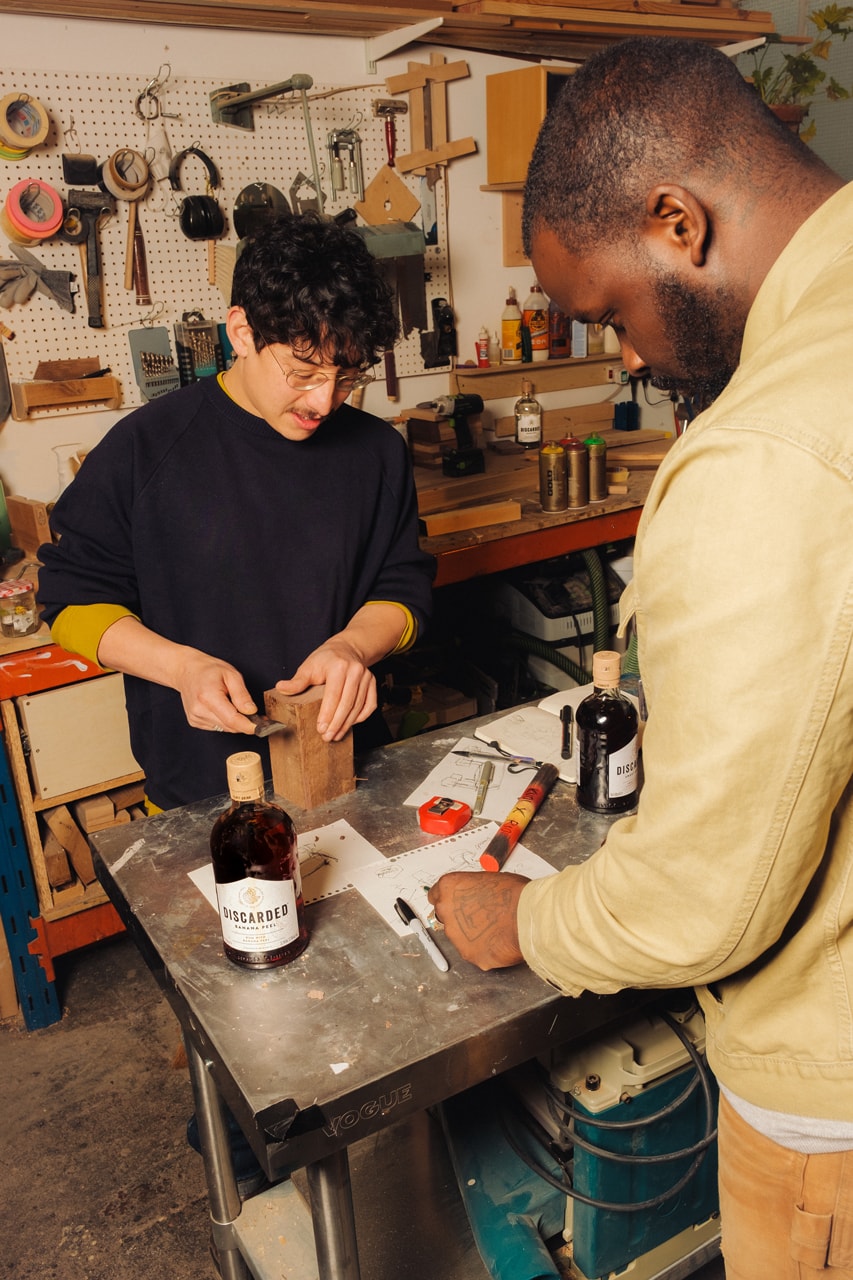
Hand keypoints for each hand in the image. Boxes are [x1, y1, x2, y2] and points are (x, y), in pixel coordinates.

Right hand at [95, 616, 257, 733]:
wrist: (179, 665)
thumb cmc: (206, 666)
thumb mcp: (228, 673)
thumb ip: (240, 693)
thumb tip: (249, 711)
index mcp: (207, 697)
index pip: (232, 719)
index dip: (249, 725)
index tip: (261, 726)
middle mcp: (199, 710)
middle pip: (228, 727)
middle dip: (244, 725)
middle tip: (259, 720)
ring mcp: (194, 717)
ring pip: (220, 728)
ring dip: (233, 722)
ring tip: (240, 710)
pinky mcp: (193, 721)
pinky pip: (213, 727)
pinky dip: (222, 721)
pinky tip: (225, 709)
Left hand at [275, 637, 375, 740]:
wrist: (346, 649)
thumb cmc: (325, 659)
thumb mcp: (309, 666)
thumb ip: (297, 681)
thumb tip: (281, 687)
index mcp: (338, 667)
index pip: (333, 695)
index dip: (327, 714)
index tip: (320, 728)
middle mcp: (355, 671)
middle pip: (347, 703)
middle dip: (337, 723)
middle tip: (327, 737)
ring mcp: (366, 677)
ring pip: (358, 706)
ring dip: (347, 724)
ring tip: (336, 735)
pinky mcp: (372, 683)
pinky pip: (370, 705)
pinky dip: (361, 717)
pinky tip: (350, 724)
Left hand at [427, 871, 528, 969]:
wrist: (527, 916)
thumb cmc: (514, 894)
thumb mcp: (489, 880)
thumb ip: (474, 890)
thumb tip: (477, 896)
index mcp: (449, 887)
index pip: (435, 894)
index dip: (449, 899)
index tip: (457, 903)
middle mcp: (446, 911)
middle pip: (445, 917)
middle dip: (459, 918)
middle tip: (480, 917)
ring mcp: (455, 935)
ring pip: (459, 937)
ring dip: (471, 935)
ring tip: (494, 930)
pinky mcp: (468, 954)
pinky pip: (473, 952)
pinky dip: (483, 949)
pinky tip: (498, 942)